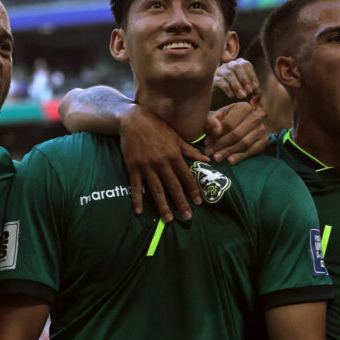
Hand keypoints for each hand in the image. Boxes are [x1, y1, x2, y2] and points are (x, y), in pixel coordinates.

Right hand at [119, 105, 209, 221]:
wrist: (133, 119)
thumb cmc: (157, 126)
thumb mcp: (176, 136)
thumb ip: (190, 150)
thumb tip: (207, 159)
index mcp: (174, 155)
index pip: (186, 176)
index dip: (193, 190)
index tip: (199, 202)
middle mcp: (162, 163)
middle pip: (173, 186)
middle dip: (181, 202)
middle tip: (188, 217)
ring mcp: (147, 166)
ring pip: (156, 190)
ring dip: (163, 205)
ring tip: (168, 219)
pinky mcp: (133, 168)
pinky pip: (136, 186)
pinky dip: (137, 199)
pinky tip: (139, 212)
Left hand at [204, 101, 267, 163]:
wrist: (240, 125)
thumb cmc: (226, 120)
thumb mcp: (217, 117)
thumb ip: (211, 120)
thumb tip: (216, 129)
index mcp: (244, 107)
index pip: (229, 124)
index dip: (216, 135)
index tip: (207, 143)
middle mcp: (256, 116)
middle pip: (236, 134)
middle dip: (221, 145)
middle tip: (209, 152)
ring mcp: (261, 129)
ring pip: (243, 144)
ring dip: (229, 152)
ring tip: (216, 158)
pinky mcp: (264, 140)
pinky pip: (252, 151)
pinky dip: (240, 157)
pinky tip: (230, 161)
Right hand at [213, 58, 258, 100]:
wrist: (220, 99)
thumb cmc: (235, 92)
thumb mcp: (245, 88)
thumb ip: (251, 87)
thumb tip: (256, 88)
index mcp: (238, 64)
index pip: (246, 64)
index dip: (252, 75)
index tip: (255, 87)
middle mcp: (228, 65)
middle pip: (237, 67)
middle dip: (244, 79)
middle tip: (249, 92)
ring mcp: (220, 71)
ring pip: (229, 74)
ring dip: (237, 86)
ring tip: (242, 96)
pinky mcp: (213, 79)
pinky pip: (220, 81)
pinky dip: (228, 89)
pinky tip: (232, 96)